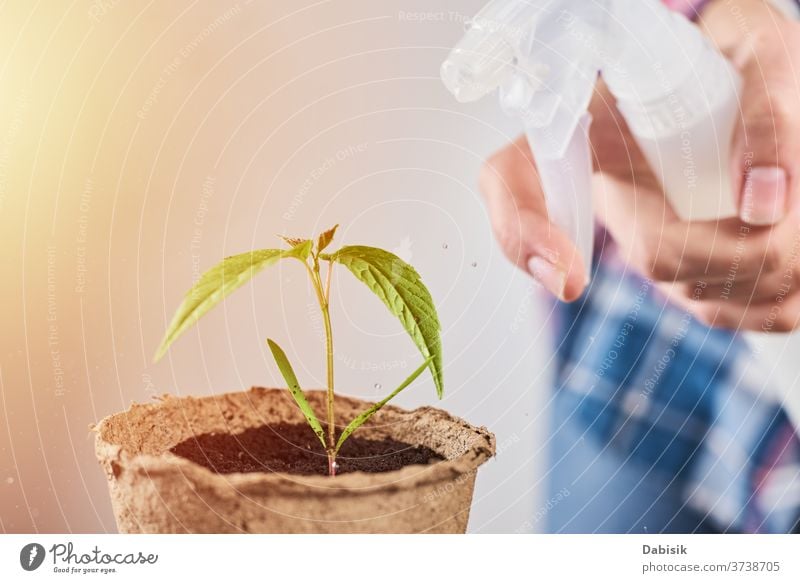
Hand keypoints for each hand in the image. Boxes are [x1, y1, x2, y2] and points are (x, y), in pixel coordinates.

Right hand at [480, 2, 799, 331]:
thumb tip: (765, 201)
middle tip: (796, 204)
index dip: (520, 231)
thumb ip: (764, 110)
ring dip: (773, 269)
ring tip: (798, 213)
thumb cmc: (733, 57)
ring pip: (697, 291)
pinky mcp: (681, 274)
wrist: (737, 84)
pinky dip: (770, 299)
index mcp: (589, 122)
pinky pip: (722, 313)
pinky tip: (788, 256)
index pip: (510, 179)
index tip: (571, 279)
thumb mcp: (755, 49)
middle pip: (655, 253)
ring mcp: (641, 236)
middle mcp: (603, 187)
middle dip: (746, 249)